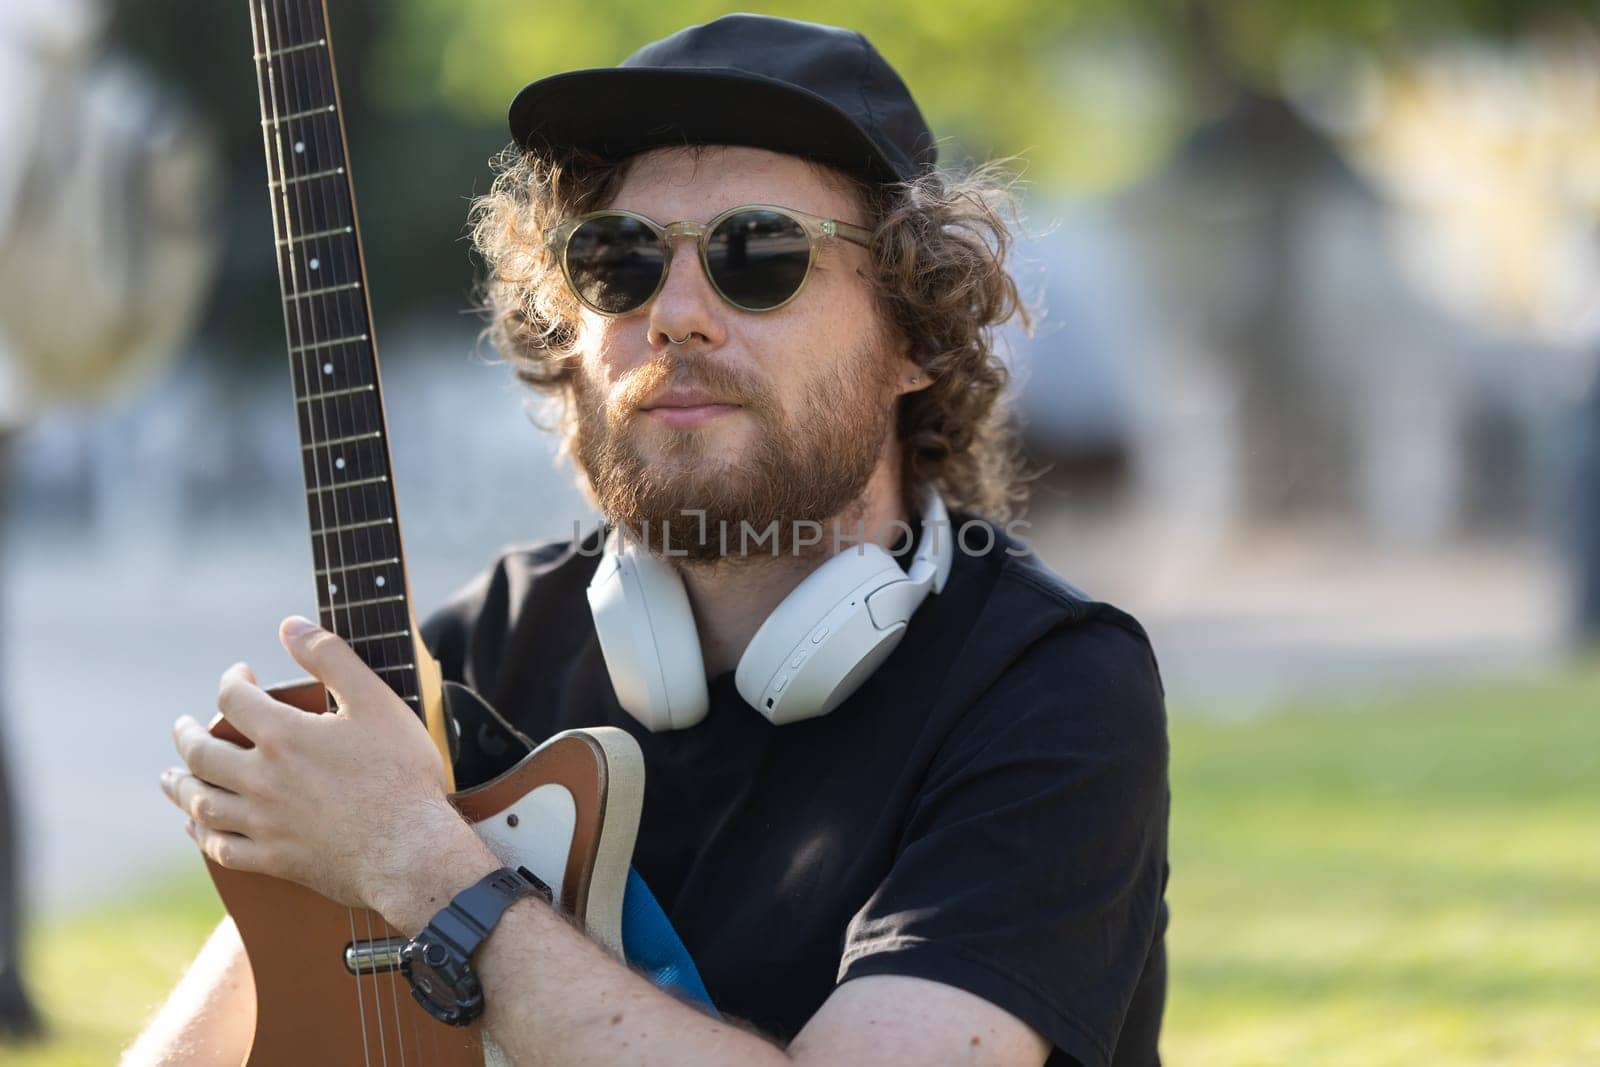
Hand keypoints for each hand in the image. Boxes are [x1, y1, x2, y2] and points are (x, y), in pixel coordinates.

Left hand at [162, 615, 472, 912]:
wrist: (409, 850)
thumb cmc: (400, 774)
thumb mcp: (376, 701)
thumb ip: (332, 657)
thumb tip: (290, 625)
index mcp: (284, 736)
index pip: (234, 699)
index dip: (233, 679)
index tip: (242, 673)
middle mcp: (261, 779)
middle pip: (201, 754)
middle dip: (186, 735)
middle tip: (182, 726)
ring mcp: (264, 822)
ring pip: (202, 803)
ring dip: (179, 786)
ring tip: (170, 777)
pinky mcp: (274, 859)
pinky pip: (221, 847)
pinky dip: (201, 835)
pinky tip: (196, 827)